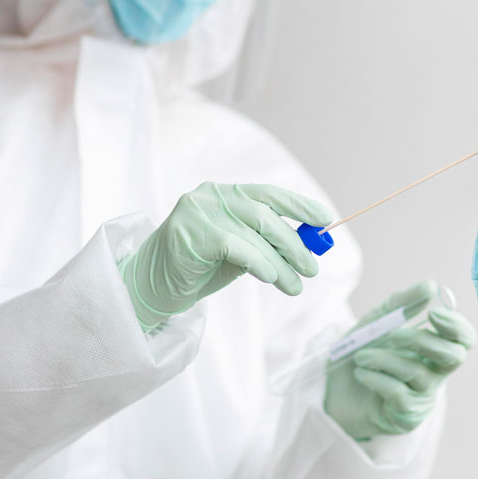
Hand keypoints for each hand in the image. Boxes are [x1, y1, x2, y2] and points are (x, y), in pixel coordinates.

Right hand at [120, 182, 332, 329]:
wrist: (152, 285)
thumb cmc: (199, 267)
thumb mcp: (238, 251)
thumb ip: (265, 242)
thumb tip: (307, 247)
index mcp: (225, 193)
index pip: (269, 193)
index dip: (299, 205)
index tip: (325, 219)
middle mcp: (212, 195)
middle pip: (266, 215)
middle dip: (294, 244)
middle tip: (312, 269)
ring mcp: (198, 211)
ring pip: (255, 234)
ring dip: (282, 263)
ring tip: (296, 285)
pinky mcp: (191, 234)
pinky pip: (237, 247)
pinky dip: (260, 263)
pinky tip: (271, 278)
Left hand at [324, 281, 476, 439]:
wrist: (333, 391)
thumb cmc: (362, 354)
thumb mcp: (377, 322)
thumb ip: (402, 303)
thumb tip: (432, 286)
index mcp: (433, 349)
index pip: (464, 339)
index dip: (457, 326)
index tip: (433, 313)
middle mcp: (435, 374)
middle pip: (454, 356)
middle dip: (422, 340)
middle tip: (391, 335)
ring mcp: (423, 398)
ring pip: (418, 373)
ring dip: (384, 359)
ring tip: (360, 356)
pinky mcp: (406, 417)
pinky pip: (398, 393)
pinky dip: (375, 378)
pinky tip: (361, 374)